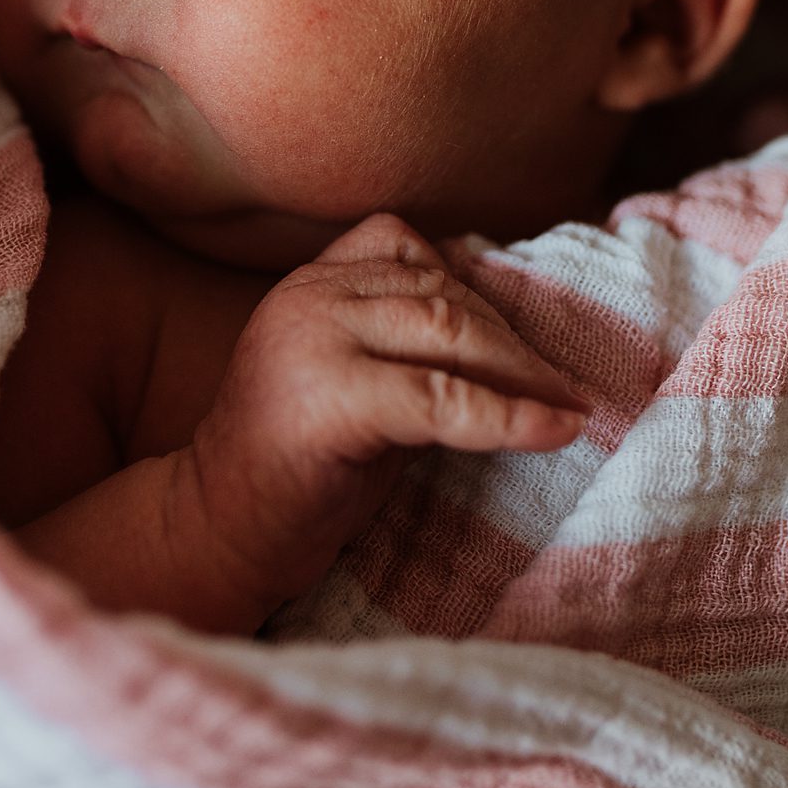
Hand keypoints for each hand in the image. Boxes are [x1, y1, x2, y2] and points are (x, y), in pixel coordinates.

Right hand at [186, 212, 589, 615]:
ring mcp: (314, 340)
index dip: (480, 292)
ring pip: (448, 331)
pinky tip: (556, 432)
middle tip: (569, 387)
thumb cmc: (295, 474)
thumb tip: (510, 337)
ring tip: (570, 407)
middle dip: (515, 341)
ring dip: (523, 372)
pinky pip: (443, 398)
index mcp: (311, 283)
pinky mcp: (330, 398)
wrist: (217, 536)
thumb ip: (409, 346)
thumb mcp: (357, 384)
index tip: (528, 342)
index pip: (411, 250)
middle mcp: (311, 297)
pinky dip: (510, 417)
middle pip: (441, 293)